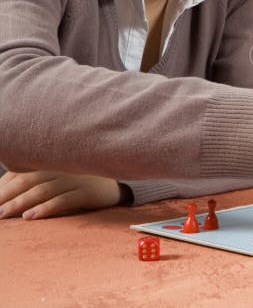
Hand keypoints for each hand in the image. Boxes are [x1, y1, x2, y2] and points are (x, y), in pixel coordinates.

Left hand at [0, 171, 121, 219]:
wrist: (115, 185)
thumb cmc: (78, 183)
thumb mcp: (55, 178)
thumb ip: (32, 182)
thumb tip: (3, 197)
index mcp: (50, 162)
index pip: (19, 173)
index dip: (2, 188)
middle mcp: (61, 167)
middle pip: (27, 181)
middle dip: (6, 196)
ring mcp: (75, 179)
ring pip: (42, 190)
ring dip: (20, 203)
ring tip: (3, 214)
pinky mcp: (87, 191)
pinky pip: (64, 199)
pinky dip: (46, 208)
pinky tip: (31, 216)